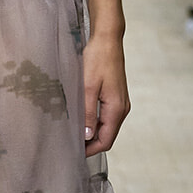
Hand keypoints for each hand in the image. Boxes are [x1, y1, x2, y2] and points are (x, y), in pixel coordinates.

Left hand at [83, 30, 129, 155]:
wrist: (107, 39)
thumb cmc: (98, 59)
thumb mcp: (88, 87)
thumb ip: (88, 114)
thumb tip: (87, 136)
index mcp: (116, 109)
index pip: (106, 141)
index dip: (90, 150)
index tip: (74, 152)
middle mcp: (122, 108)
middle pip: (108, 136)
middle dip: (91, 144)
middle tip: (70, 145)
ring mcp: (120, 102)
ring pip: (107, 127)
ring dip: (93, 133)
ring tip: (74, 134)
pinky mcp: (116, 96)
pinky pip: (107, 117)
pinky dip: (96, 123)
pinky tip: (82, 120)